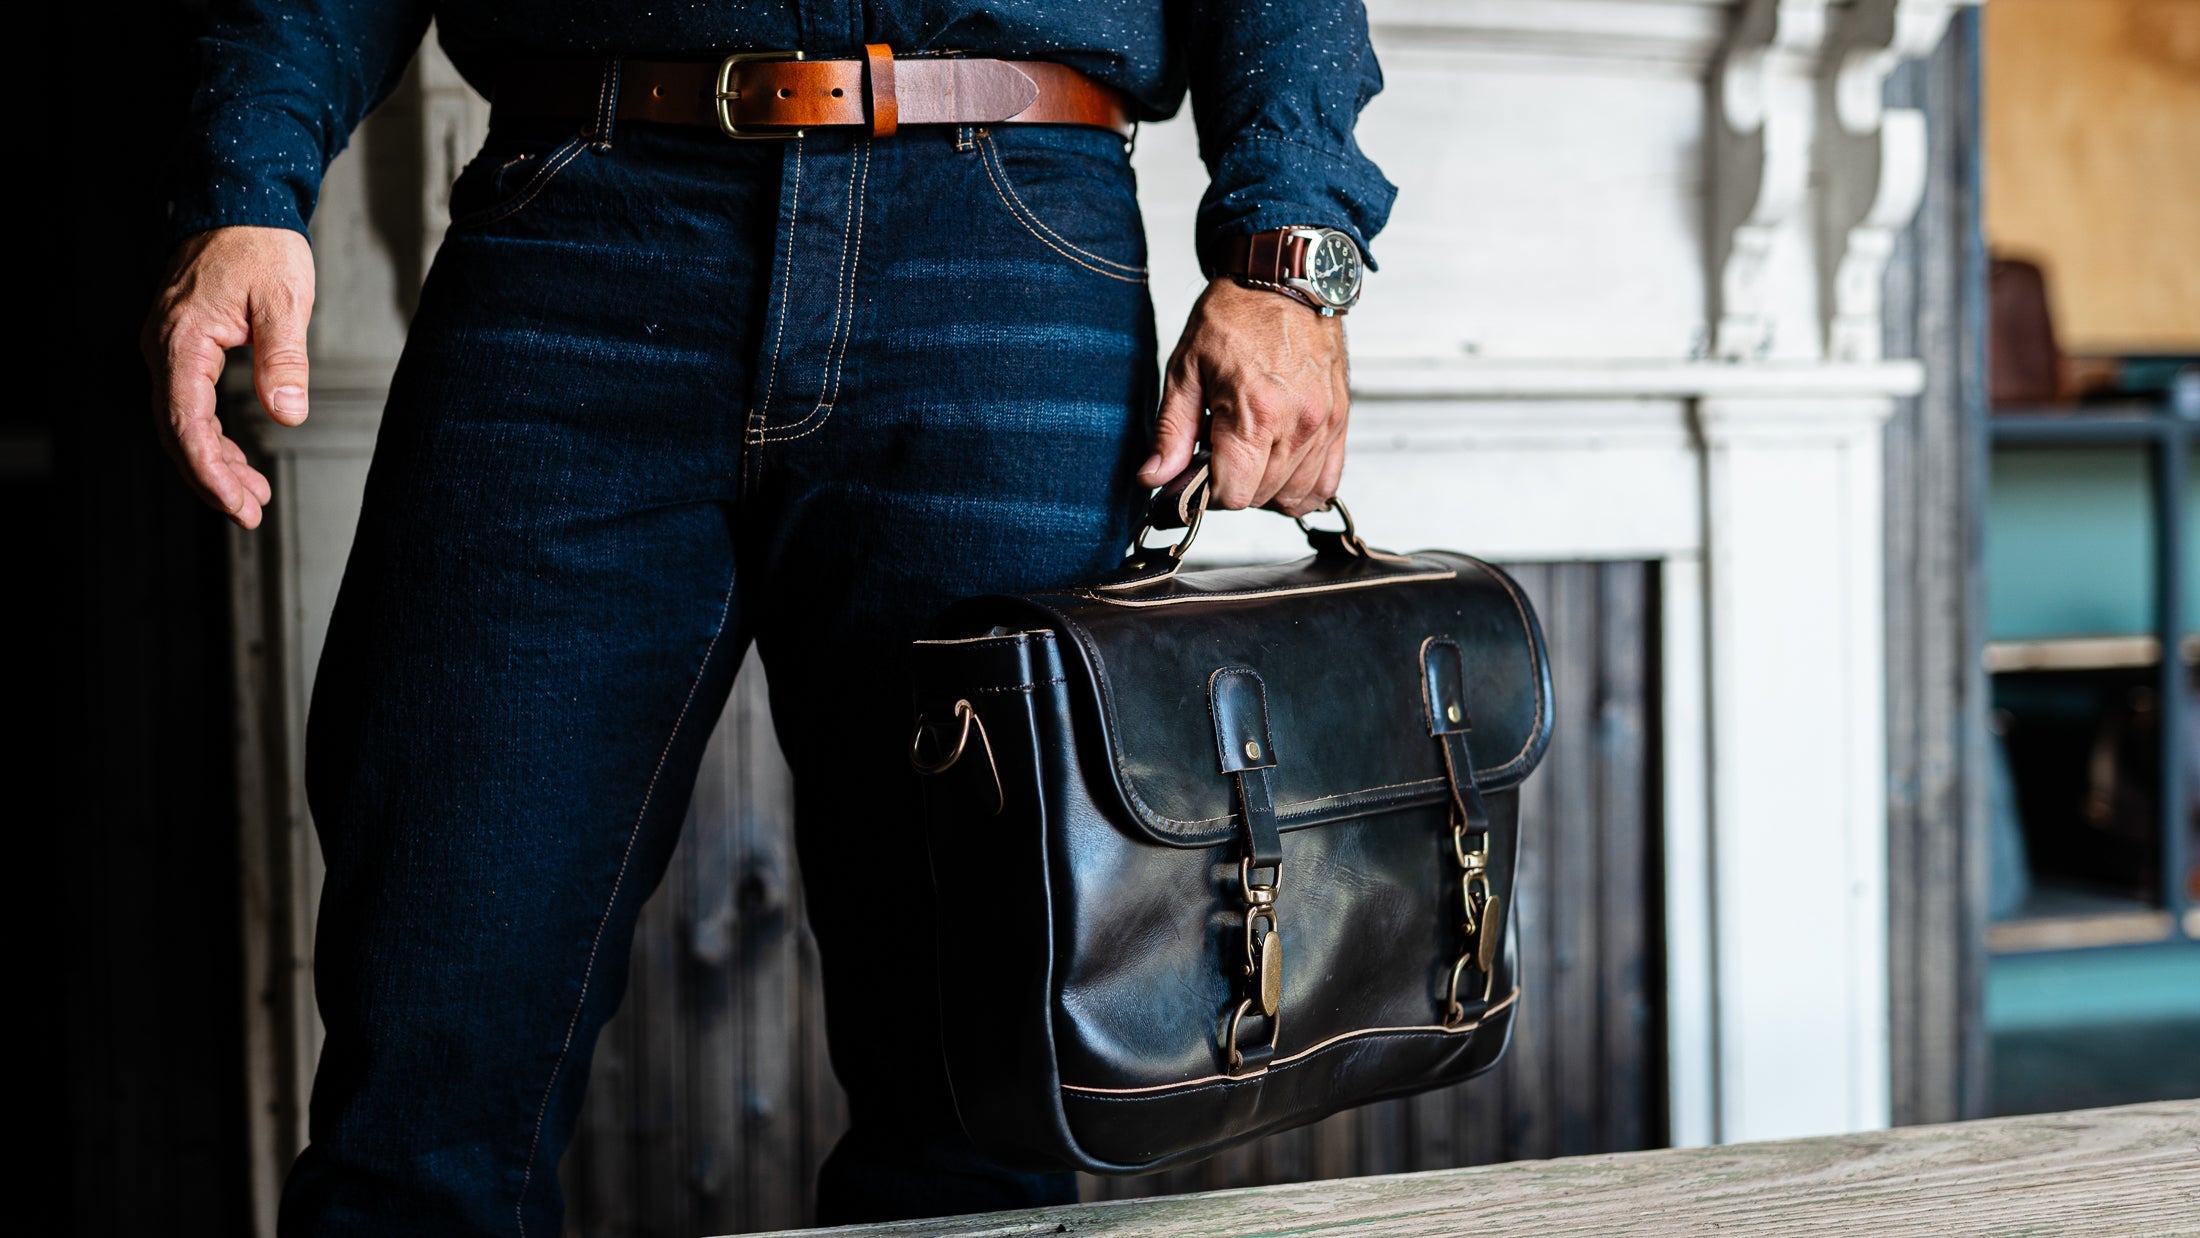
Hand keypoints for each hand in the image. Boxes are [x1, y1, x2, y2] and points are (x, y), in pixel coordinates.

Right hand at [141, 225, 316, 529]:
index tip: (237, 503)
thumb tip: (288, 413)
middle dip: (213, 478)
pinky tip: (238, 460)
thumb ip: (285, 358)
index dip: (210, 470)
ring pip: (183, 422)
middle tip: (249, 513)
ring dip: (214, 463)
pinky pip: (191, 403)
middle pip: (179, 431)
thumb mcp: (283, 301)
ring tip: (251, 498)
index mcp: (182, 340)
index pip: (187, 423)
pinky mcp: (184, 347)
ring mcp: (171, 348)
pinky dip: (213, 437)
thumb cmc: (259, 246)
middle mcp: (166, 348)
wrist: (239, 204)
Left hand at [1140, 277, 1350, 517]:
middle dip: (1233, 485)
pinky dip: (1301, 487)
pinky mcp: (1340, 421)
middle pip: (1261, 497)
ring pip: (1294, 497)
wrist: (1283, 279)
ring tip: (1248, 453)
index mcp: (1256, 412)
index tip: (1198, 471)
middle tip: (1217, 452)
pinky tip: (1278, 466)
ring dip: (1265, 488)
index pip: (1234, 494)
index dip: (1208, 492)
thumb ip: (1171, 431)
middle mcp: (1298, 424)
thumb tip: (1154, 478)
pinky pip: (1326, 483)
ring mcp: (1324, 425)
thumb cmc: (1235, 316)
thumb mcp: (1186, 369)